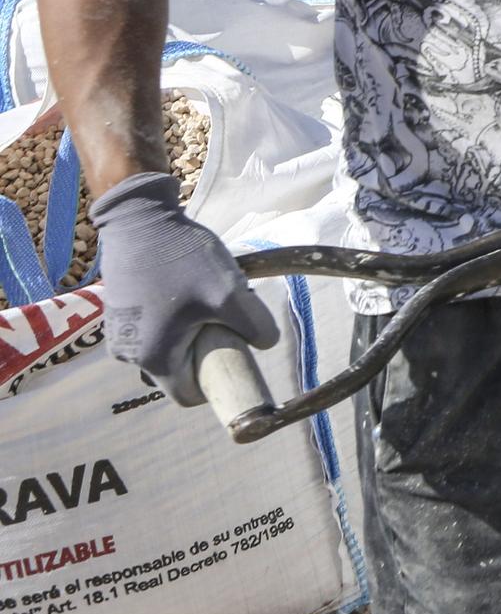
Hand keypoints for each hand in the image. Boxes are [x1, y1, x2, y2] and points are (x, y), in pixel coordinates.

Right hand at [89, 173, 278, 406]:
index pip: (188, 395)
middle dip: (204, 349)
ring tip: (204, 298)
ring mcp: (120, 332)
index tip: (231, 355)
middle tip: (221, 318)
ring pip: (168, 345)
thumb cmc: (181, 259)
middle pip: (179, 368)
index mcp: (153, 359)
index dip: (214, 382)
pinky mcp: (120, 312)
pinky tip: (186, 288)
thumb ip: (256, 327)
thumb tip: (267, 343)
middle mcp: (128, 353)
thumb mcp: (230, 294)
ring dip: (190, 330)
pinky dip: (174, 316)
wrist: (140, 218)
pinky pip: (155, 327)